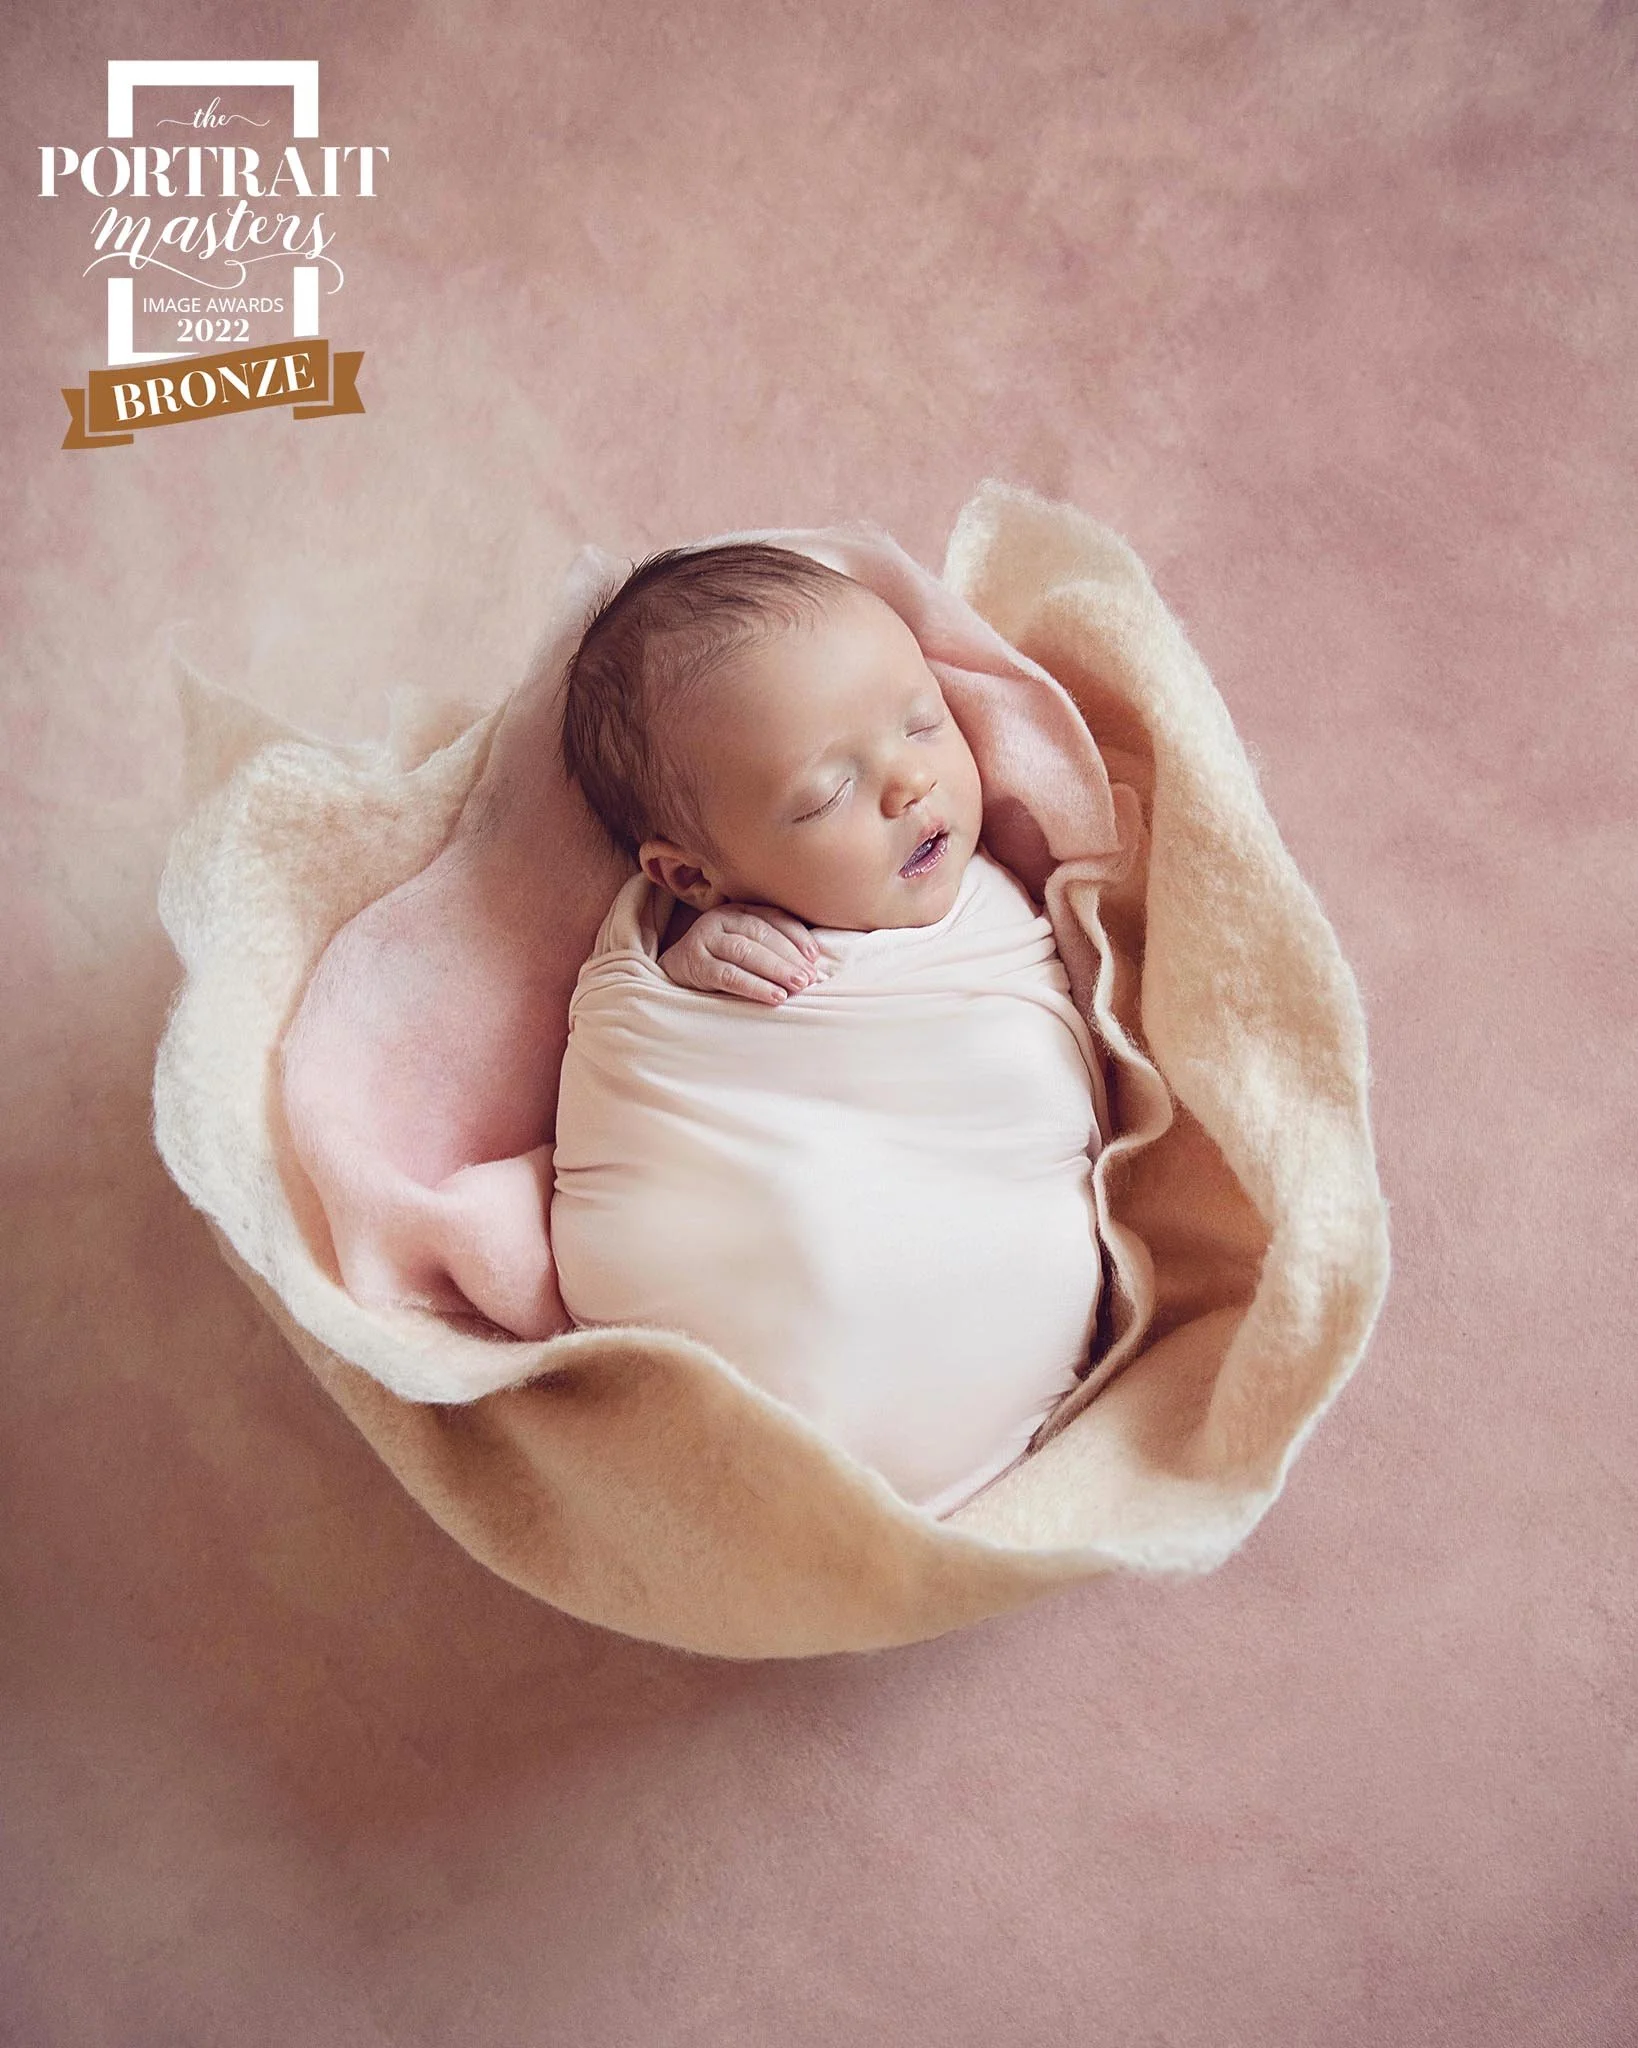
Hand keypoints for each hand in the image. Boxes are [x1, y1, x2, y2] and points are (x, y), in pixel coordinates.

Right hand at [659, 902, 827, 1004]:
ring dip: (775, 970)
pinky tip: (775, 997)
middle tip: (809, 978)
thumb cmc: (721, 961)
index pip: (772, 917)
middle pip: (760, 933)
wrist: (675, 973)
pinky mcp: (695, 964)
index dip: (796, 935)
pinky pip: (729, 975)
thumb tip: (812, 963)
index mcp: (738, 911)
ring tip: (798, 987)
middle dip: (788, 956)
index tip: (815, 956)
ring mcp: (704, 940)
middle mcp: (720, 920)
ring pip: (745, 952)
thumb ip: (772, 946)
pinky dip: (755, 986)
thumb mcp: (745, 945)